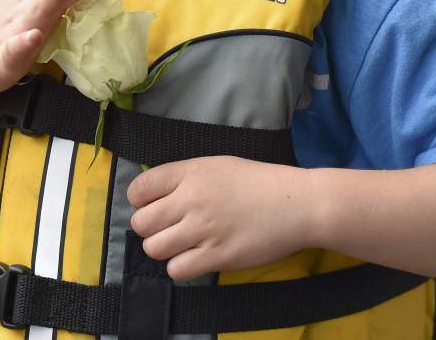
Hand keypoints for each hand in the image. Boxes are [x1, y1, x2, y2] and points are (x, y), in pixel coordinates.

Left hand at [127, 156, 313, 280]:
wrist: (297, 204)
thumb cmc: (257, 182)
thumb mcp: (216, 165)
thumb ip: (183, 177)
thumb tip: (153, 193)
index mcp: (189, 172)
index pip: (138, 190)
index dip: (140, 201)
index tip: (153, 206)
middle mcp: (192, 199)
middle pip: (141, 223)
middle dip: (149, 228)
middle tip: (168, 228)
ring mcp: (204, 229)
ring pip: (154, 248)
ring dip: (163, 249)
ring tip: (181, 244)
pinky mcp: (218, 256)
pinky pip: (177, 270)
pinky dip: (181, 267)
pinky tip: (195, 258)